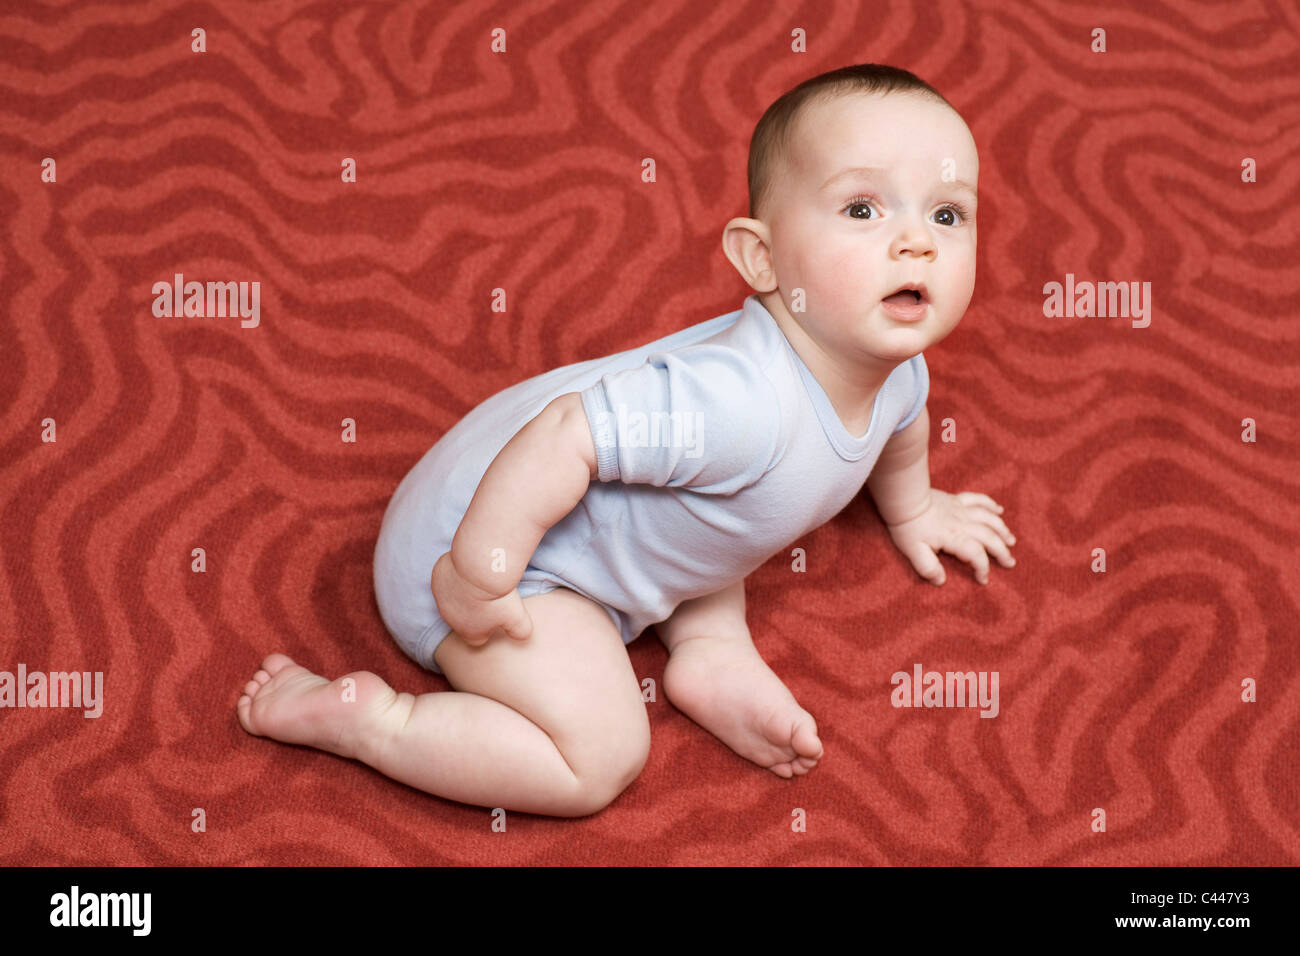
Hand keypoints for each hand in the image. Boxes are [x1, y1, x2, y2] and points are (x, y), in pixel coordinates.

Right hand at [430, 551, 534, 646]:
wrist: (481, 564)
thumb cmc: (499, 594)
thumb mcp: (518, 618)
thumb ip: (520, 631)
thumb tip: (523, 636)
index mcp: (468, 631)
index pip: (476, 638)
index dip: (488, 629)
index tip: (498, 616)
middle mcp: (449, 617)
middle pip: (462, 618)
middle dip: (474, 610)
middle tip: (491, 596)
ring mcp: (441, 596)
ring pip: (452, 598)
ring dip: (464, 592)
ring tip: (481, 581)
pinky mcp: (438, 576)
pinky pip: (447, 577)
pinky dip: (457, 574)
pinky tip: (470, 567)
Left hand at [884, 489, 1015, 585]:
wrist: (903, 498)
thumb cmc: (907, 526)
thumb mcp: (913, 551)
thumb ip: (928, 567)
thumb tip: (941, 581)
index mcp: (953, 537)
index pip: (976, 555)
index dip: (982, 568)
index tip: (983, 579)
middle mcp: (962, 523)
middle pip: (989, 537)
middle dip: (1002, 551)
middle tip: (1010, 563)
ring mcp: (960, 510)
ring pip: (989, 518)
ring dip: (1002, 530)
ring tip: (1011, 541)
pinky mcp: (956, 499)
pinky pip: (978, 499)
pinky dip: (990, 504)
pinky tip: (999, 510)